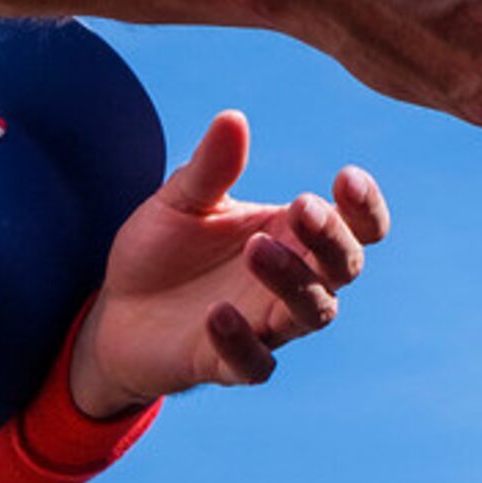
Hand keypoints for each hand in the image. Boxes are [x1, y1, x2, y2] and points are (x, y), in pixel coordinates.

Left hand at [69, 111, 388, 417]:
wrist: (117, 311)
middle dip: (333, 238)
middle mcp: (292, 281)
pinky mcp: (227, 364)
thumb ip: (210, 167)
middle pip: (345, 267)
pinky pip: (254, 364)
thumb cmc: (165, 250)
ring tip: (256, 249)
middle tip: (302, 207)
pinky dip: (241, 341)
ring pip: (312, 313)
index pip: (356, 226)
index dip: (364, 206)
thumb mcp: (181, 200)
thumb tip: (232, 118)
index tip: (346, 176)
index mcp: (294, 235)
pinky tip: (217, 313)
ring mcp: (265, 325)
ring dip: (293, 281)